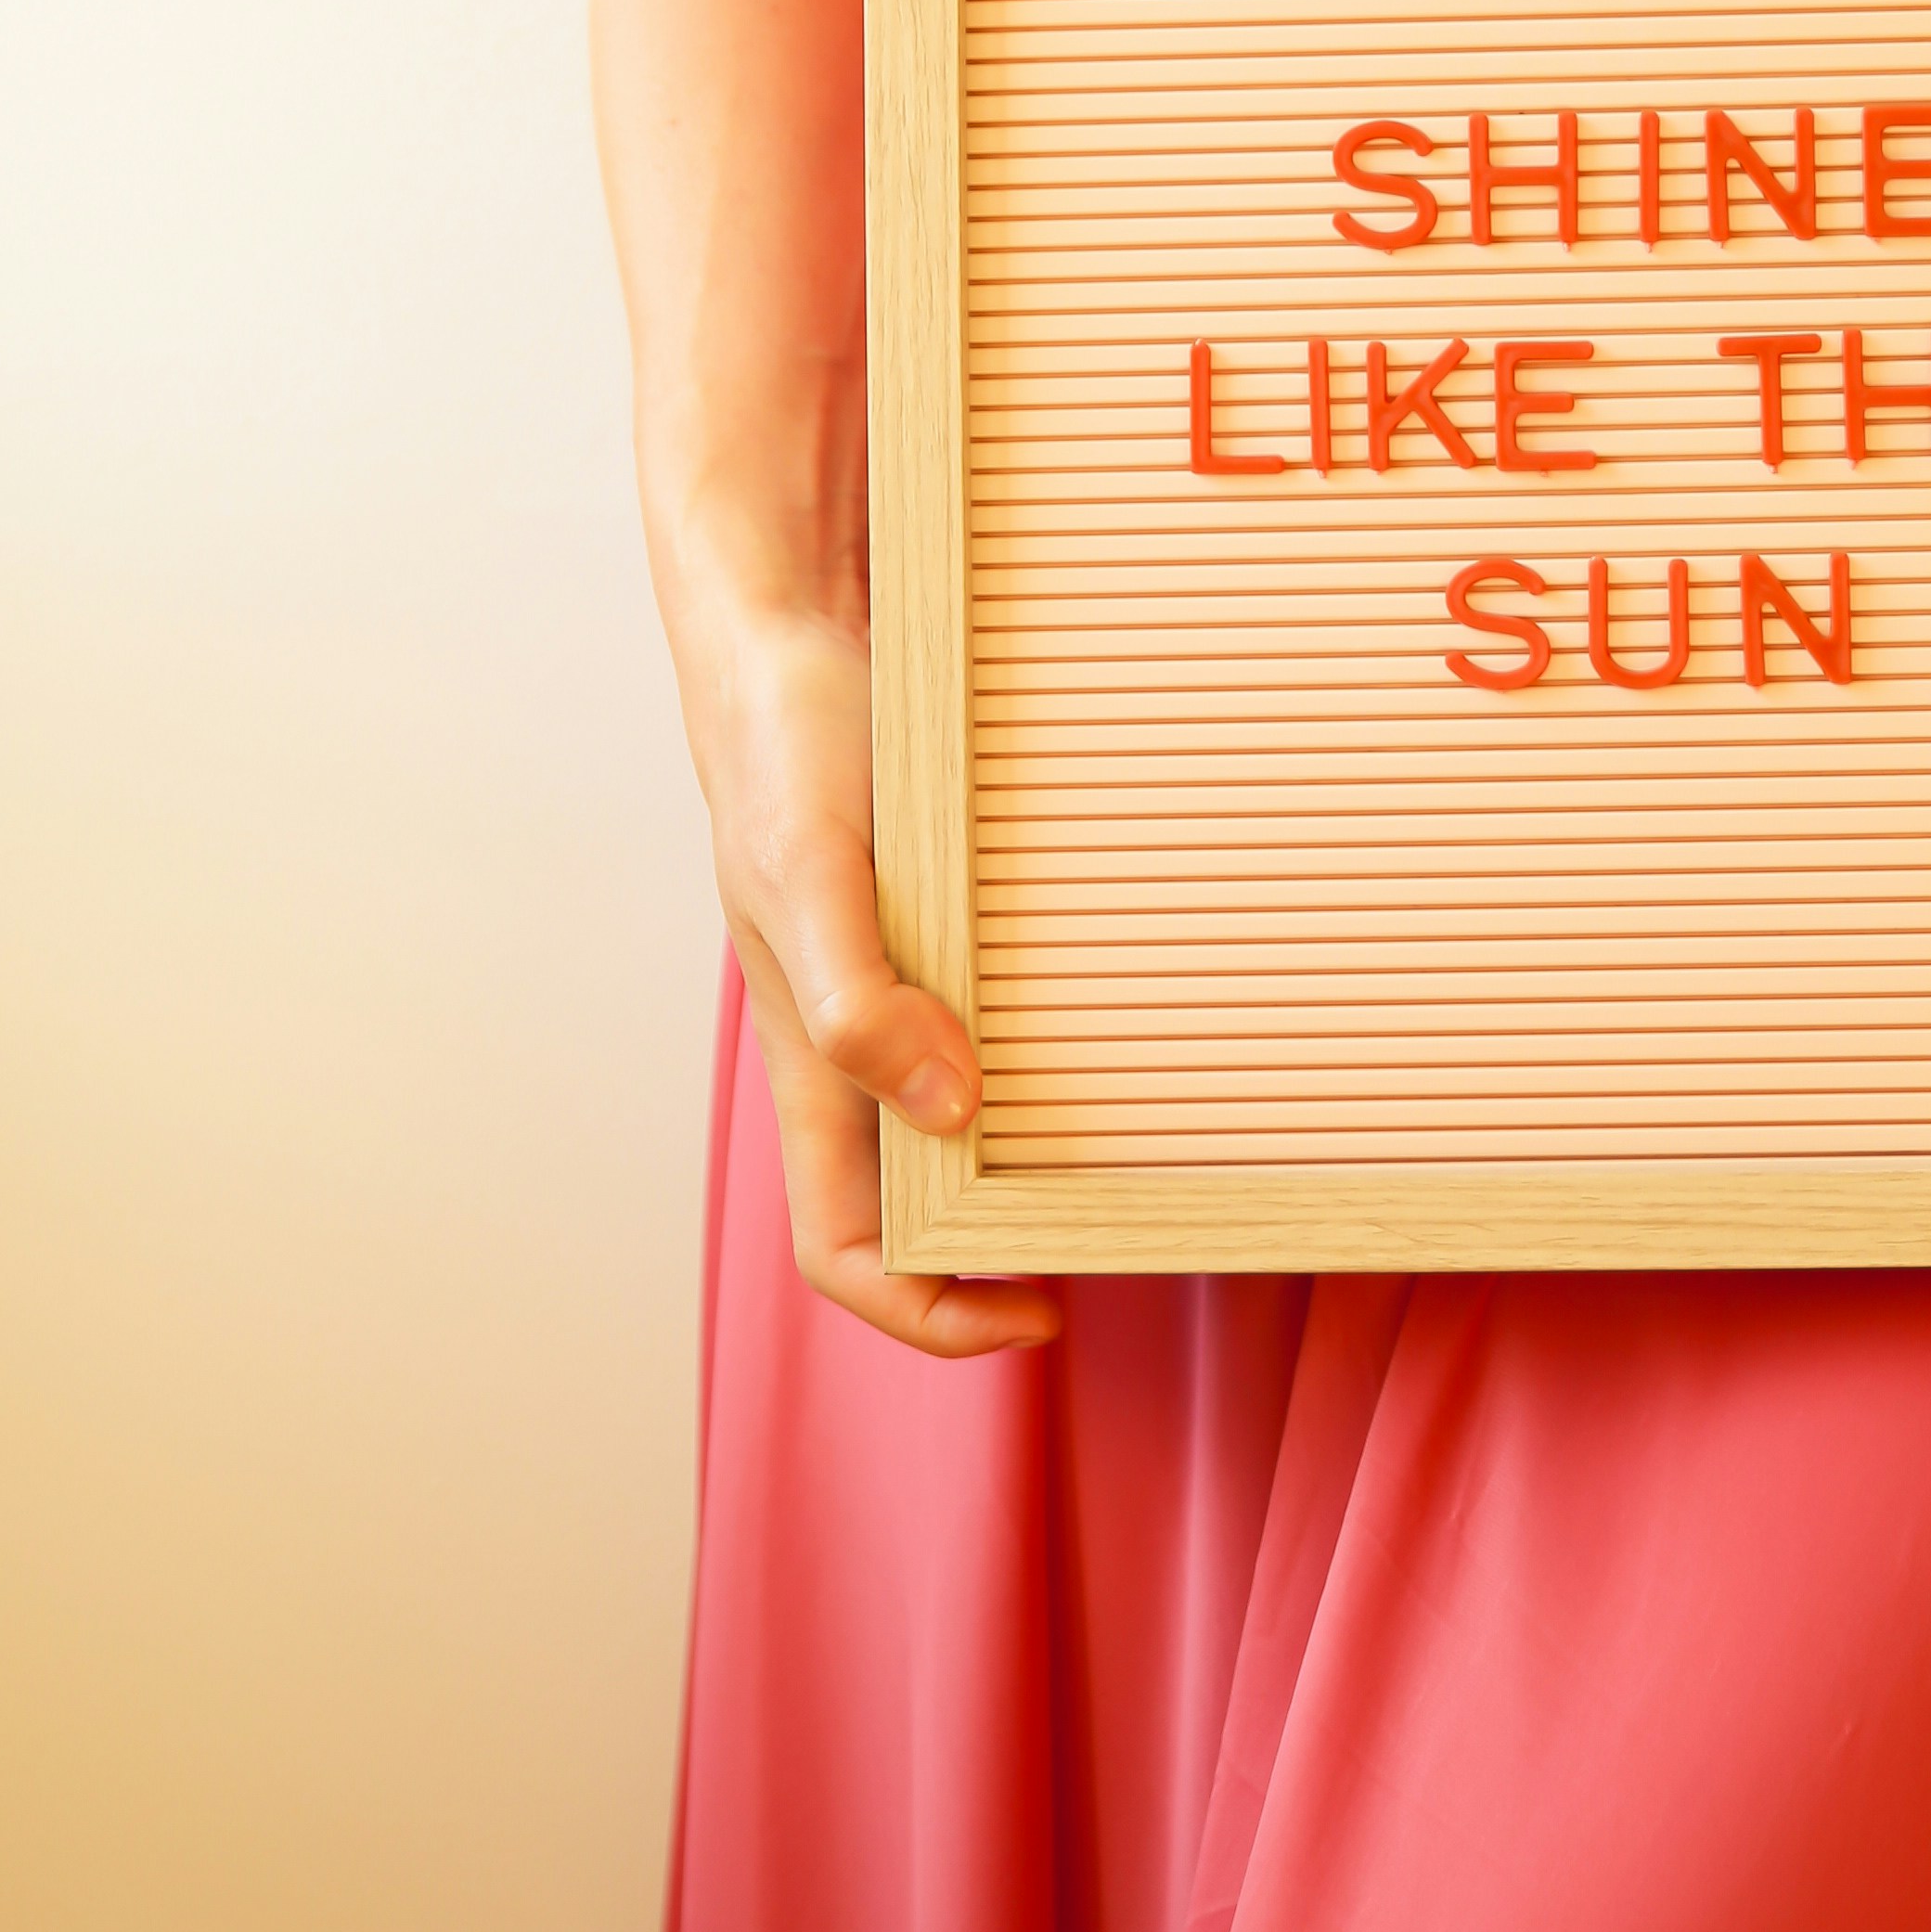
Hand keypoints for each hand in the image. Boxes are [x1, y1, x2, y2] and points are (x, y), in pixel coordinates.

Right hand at [680, 565, 1061, 1358]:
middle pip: (918, 1196)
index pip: (847, 1247)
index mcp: (809, 1061)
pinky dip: (1061, 1031)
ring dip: (1041, 1140)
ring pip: (966, 1106)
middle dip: (1005, 1241)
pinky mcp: (948, 915)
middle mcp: (856, 1038)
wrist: (793, 619)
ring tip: (1149, 1138)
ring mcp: (903, 977)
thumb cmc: (780, 746)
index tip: (1040, 1308)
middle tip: (1123, 1225)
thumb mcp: (808, 877)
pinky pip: (1002, 1005)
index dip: (929, 1313)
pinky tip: (1135, 1001)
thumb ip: (857, 1000)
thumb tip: (948, 1110)